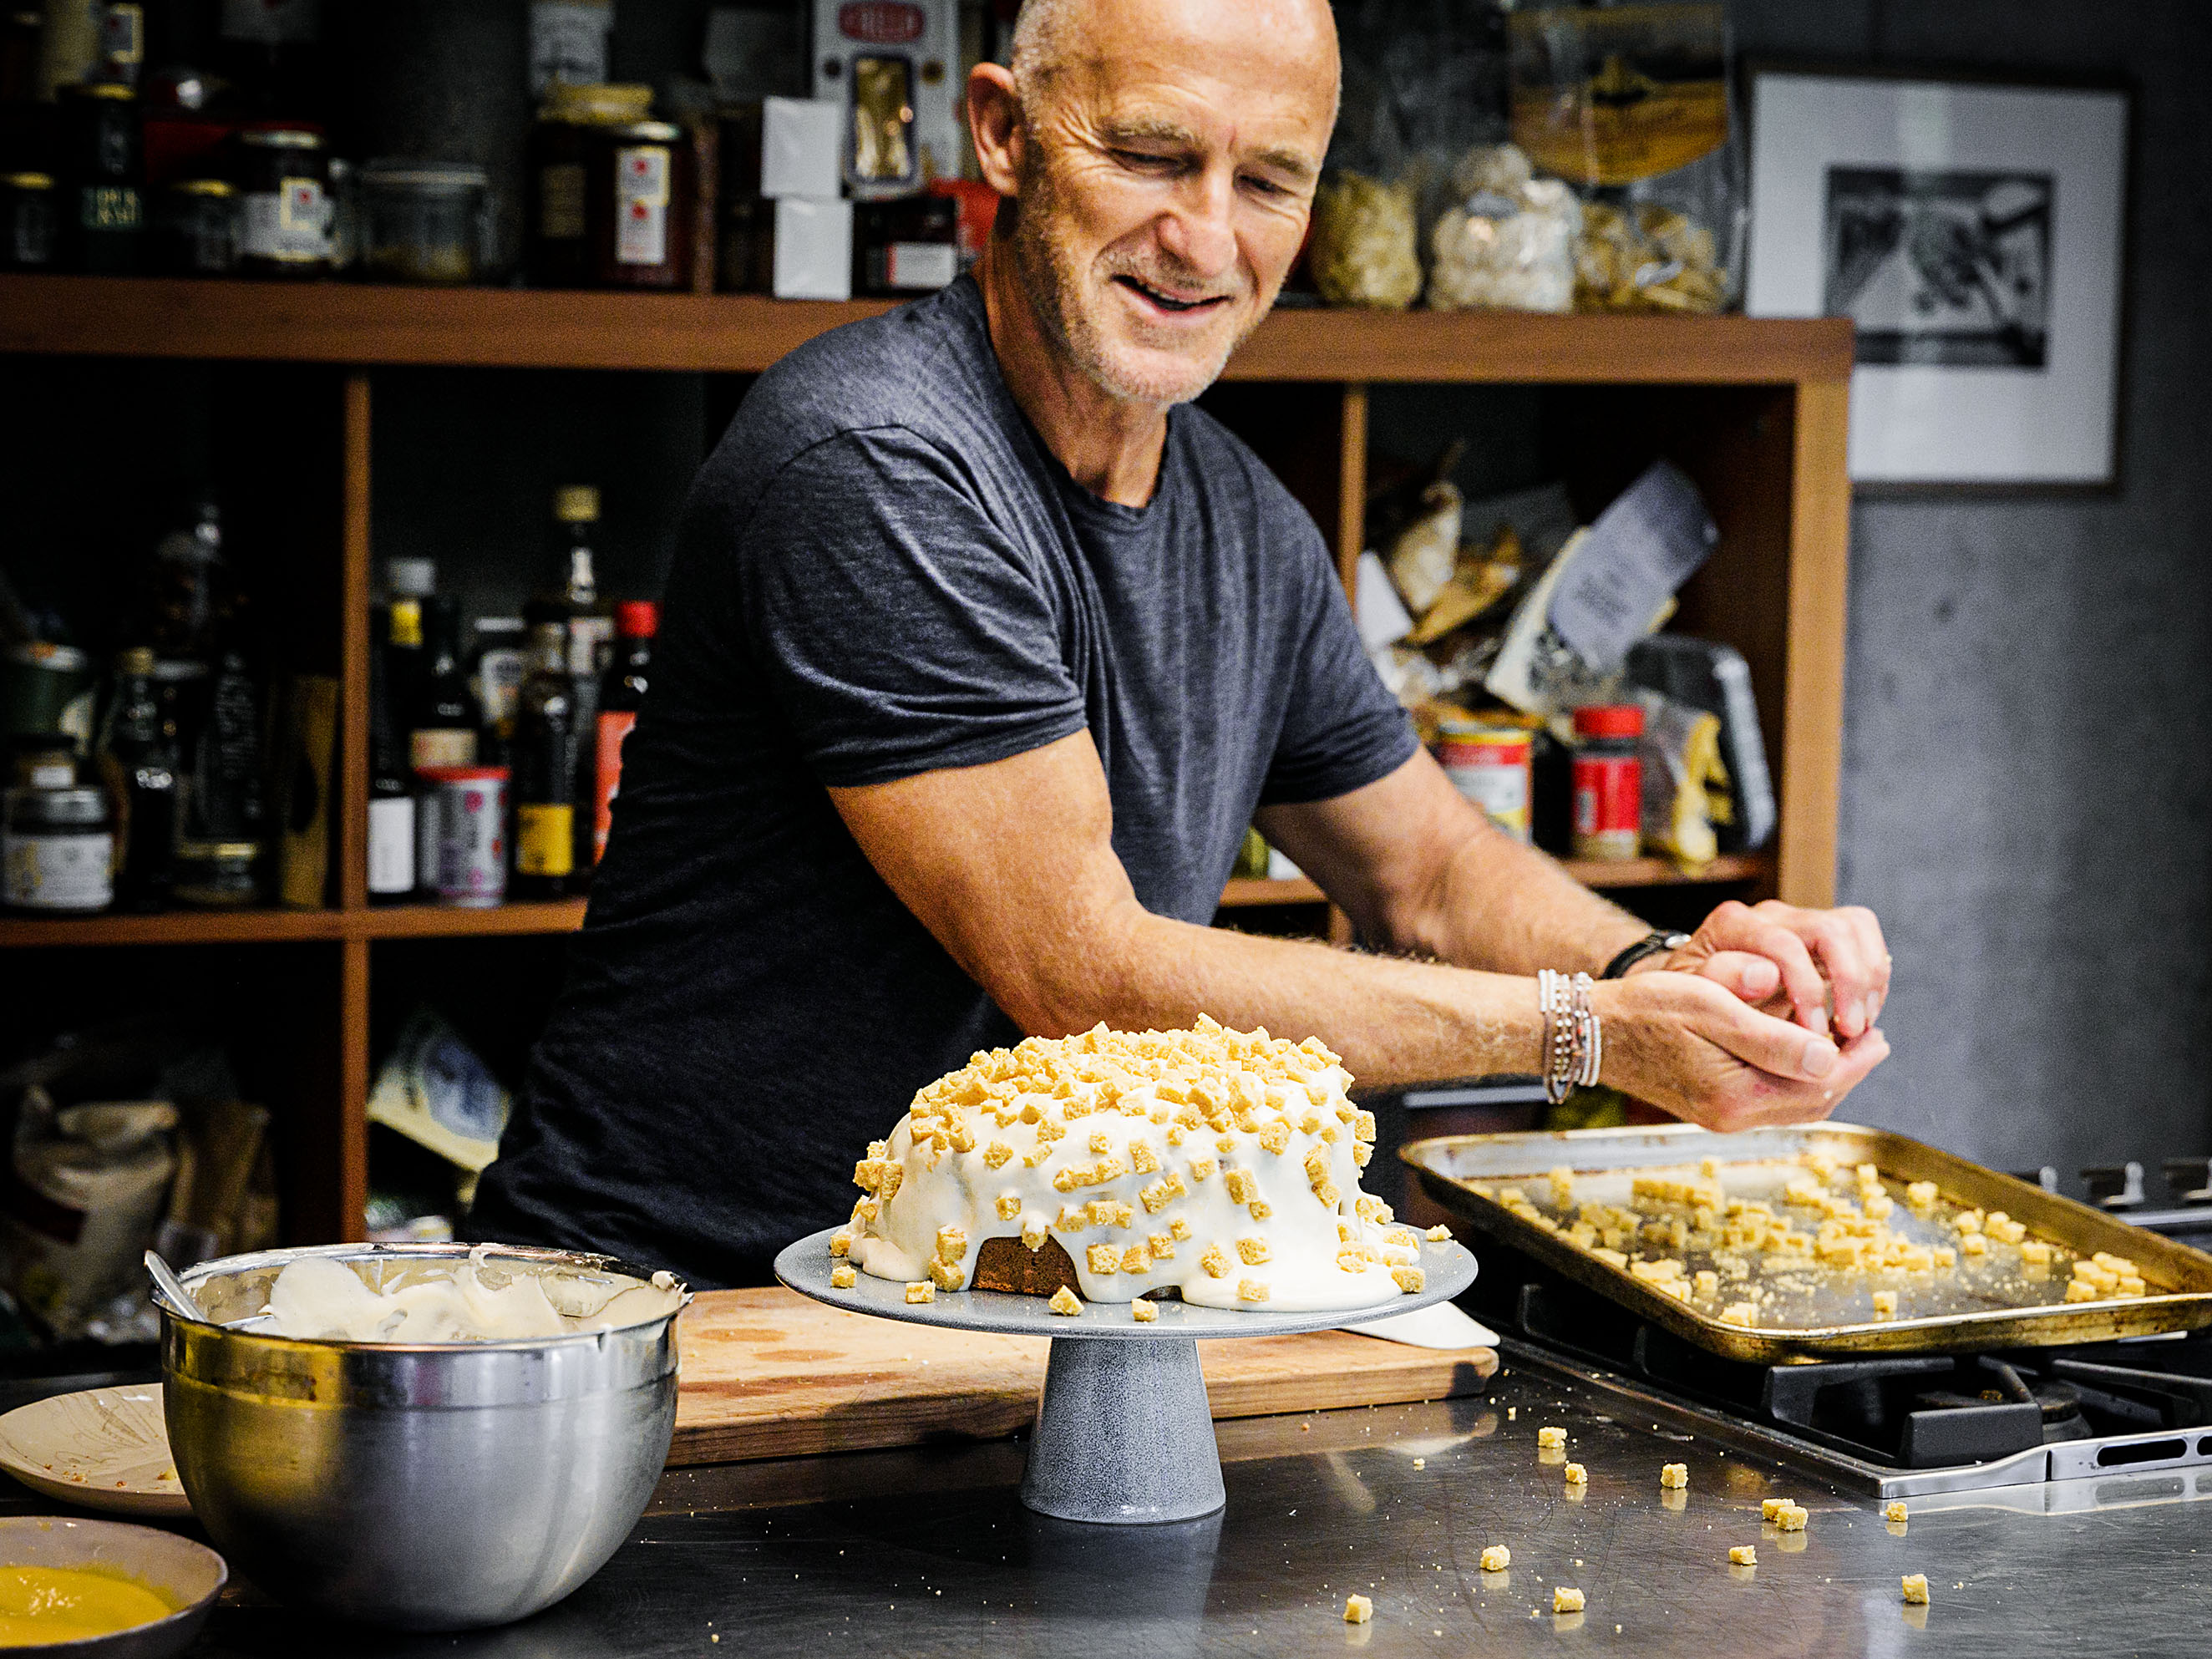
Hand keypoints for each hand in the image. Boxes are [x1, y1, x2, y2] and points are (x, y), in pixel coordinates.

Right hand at [1591, 970, 1889, 1131]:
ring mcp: (1720, 1116)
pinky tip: (1800, 1056)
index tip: (1877, 1032)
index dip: (1855, 1058)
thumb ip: (1770, 1035)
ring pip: (1794, 1103)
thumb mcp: (1709, 1007)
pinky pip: (1771, 1101)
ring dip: (1824, 1076)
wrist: (1591, 1031)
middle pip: (1812, 1101)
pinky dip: (1795, 1079)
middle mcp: (1730, 1116)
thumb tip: (1827, 1054)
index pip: (1818, 1083)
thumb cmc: (1644, 1008)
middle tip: (1873, 1040)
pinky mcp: (1711, 1108)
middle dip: (1847, 1070)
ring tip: (1845, 1047)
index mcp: (1735, 1095)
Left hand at [1637, 899, 1891, 1042]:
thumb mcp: (1689, 996)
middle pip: (1831, 929)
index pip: (1785, 946)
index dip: (1809, 991)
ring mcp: (1798, 920)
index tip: (1814, 1034)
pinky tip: (1864, 1012)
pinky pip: (1864, 935)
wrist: (1693, 989)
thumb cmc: (1690, 998)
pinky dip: (1874, 973)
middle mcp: (1768, 914)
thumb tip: (1766, 975)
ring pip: (1855, 926)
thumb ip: (1722, 982)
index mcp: (1731, 925)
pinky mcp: (1822, 933)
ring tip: (1860, 1026)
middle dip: (1850, 982)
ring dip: (1869, 979)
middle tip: (1850, 1032)